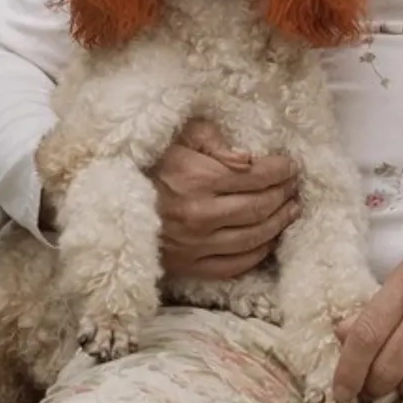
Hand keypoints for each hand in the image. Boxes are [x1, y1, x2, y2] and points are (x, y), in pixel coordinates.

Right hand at [154, 120, 298, 280]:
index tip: (290, 165)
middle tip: (293, 186)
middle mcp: (200, 215)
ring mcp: (195, 245)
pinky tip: (268, 239)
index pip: (257, 177)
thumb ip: (214, 140)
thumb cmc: (149, 162)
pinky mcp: (188, 266)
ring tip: (290, 210)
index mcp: (198, 179)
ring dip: (278, 223)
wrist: (109, 201)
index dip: (280, 170)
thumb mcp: (179, 136)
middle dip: (283, 194)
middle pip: (259, 208)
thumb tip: (249, 159)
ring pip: (253, 239)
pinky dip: (257, 253)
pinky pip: (234, 266)